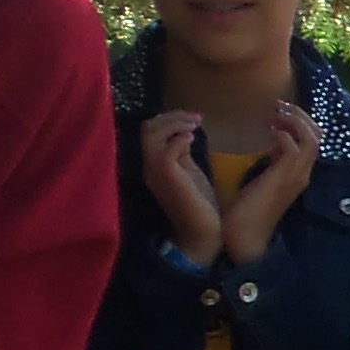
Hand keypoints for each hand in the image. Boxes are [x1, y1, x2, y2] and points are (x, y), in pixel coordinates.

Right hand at [138, 110, 224, 264]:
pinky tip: (192, 138)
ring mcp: (156, 173)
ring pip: (151, 136)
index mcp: (153, 164)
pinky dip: (177, 140)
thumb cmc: (199, 203)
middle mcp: (149, 166)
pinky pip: (164, 153)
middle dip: (172, 116)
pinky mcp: (168, 179)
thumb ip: (181, 153)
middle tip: (196, 118)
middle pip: (147, 129)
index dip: (169, 119)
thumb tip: (182, 133)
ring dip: (175, 124)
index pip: (149, 131)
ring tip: (195, 125)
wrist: (202, 233)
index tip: (193, 118)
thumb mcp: (189, 171)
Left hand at [214, 98, 315, 263]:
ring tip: (276, 112)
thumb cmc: (246, 211)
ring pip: (311, 137)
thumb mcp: (262, 181)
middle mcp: (304, 173)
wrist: (244, 235)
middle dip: (300, 116)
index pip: (313, 141)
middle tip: (279, 105)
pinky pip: (294, 146)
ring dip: (294, 120)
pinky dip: (284, 133)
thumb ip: (271, 164)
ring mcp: (297, 175)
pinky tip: (267, 129)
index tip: (278, 114)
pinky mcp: (285, 176)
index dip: (299, 123)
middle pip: (318, 135)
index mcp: (299, 174)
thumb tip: (270, 146)